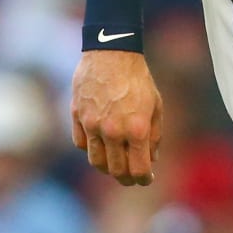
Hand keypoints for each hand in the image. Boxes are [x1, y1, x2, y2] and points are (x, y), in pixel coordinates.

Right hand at [70, 50, 162, 186]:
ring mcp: (92, 126)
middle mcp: (113, 132)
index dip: (143, 179)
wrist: (111, 53)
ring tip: (116, 165)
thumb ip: (154, 135)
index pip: (137, 170)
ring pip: (97, 162)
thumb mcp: (156, 105)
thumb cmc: (137, 79)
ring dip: (108, 168)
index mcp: (136, 129)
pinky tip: (101, 146)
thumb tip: (152, 159)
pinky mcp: (77, 118)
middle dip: (126, 178)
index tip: (146, 179)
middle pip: (116, 170)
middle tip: (132, 178)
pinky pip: (82, 144)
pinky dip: (92, 149)